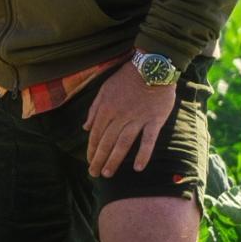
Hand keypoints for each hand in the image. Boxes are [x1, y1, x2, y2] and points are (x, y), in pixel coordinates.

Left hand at [84, 62, 176, 176]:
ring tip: (108, 174)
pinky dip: (143, 154)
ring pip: (123, 144)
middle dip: (99, 159)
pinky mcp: (155, 121)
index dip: (91, 149)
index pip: (96, 134)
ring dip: (114, 160)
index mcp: (106, 109)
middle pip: (107, 142)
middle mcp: (120, 116)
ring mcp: (138, 119)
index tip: (89, 161)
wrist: (152, 68)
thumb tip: (85, 128)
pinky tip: (137, 168)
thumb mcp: (104, 89)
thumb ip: (94, 110)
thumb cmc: (126, 78)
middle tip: (94, 174)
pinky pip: (148, 140)